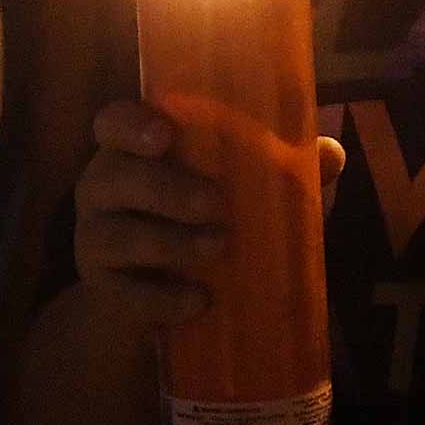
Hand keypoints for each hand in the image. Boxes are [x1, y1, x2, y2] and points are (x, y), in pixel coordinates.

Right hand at [71, 103, 343, 329]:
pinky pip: (122, 294)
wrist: (159, 301)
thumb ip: (281, 171)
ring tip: (218, 247)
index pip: (112, 123)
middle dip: (165, 188)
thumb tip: (330, 153)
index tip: (165, 133)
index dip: (130, 124)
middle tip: (216, 201)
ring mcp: (94, 241)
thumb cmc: (200, 224)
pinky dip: (161, 299)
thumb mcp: (240, 194)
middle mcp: (102, 189)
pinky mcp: (102, 293)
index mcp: (132, 152)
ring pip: (115, 235)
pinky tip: (198, 301)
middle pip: (112, 176)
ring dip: (170, 241)